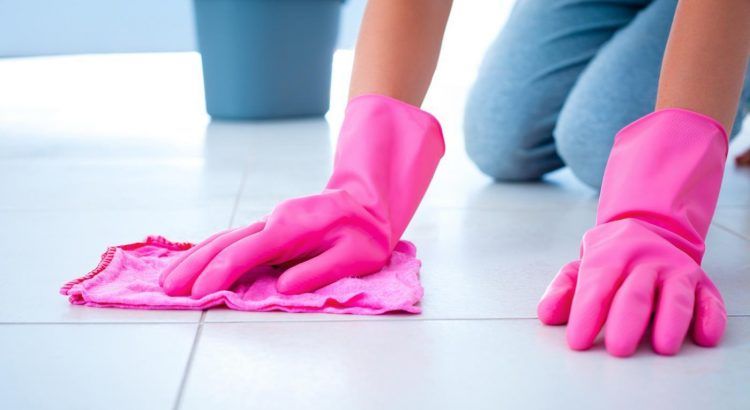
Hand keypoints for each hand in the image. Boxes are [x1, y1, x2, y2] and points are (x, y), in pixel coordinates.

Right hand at [159, 190, 390, 296]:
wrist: (368, 205)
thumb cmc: (364, 234)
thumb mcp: (355, 257)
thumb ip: (318, 271)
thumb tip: (281, 287)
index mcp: (290, 228)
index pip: (246, 252)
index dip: (220, 273)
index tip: (198, 293)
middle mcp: (273, 222)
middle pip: (225, 244)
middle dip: (194, 266)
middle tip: (167, 289)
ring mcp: (269, 224)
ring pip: (224, 239)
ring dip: (195, 258)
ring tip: (169, 279)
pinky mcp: (270, 230)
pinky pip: (234, 241)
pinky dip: (210, 252)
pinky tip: (194, 263)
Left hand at [538, 108, 728, 356]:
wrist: (648, 228)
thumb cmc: (608, 259)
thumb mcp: (580, 267)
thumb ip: (562, 290)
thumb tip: (546, 315)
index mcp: (612, 257)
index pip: (597, 287)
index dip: (587, 315)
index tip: (578, 343)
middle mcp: (646, 262)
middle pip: (636, 293)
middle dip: (627, 322)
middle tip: (618, 349)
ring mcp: (676, 272)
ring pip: (676, 296)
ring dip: (671, 321)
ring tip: (663, 347)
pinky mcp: (702, 284)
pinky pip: (710, 300)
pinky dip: (710, 318)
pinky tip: (704, 337)